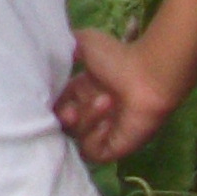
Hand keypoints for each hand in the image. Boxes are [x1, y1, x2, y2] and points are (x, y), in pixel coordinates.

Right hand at [54, 27, 181, 165]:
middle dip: (63, 117)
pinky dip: (94, 139)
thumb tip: (46, 54)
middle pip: (64, 124)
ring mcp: (105, 131)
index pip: (57, 103)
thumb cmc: (119, 57)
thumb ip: (63, 49)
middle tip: (72, 110)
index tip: (50, 96)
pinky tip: (108, 124)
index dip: (51, 102)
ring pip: (77, 136)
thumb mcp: (84, 42)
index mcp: (83, 90)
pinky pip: (93, 153)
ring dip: (86, 121)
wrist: (150, 73)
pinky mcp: (116, 147)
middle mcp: (91, 111)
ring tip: (106, 102)